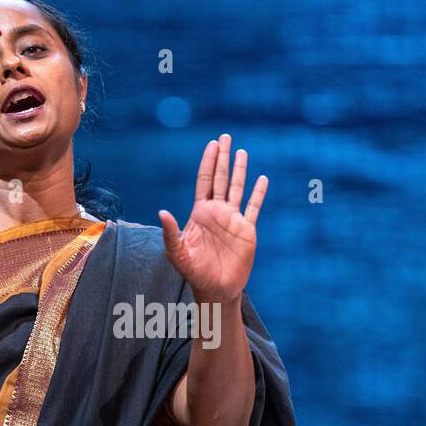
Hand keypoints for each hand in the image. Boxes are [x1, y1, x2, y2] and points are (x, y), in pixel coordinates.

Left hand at [158, 134, 265, 302]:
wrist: (216, 289)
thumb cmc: (194, 273)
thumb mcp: (177, 254)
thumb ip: (170, 233)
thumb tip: (162, 212)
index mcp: (200, 213)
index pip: (204, 182)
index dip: (208, 163)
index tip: (212, 144)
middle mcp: (217, 212)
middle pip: (220, 179)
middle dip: (223, 158)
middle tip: (225, 136)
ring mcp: (232, 220)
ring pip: (237, 188)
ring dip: (240, 170)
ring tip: (242, 151)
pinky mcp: (247, 230)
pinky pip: (254, 207)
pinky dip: (258, 193)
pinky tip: (262, 179)